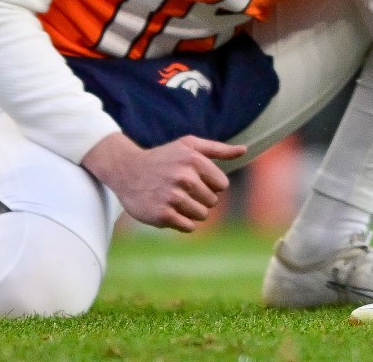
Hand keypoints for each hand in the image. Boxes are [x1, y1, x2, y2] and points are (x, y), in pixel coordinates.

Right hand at [81, 131, 245, 230]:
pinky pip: (189, 227)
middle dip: (199, 197)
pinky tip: (168, 208)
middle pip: (212, 202)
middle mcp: (184, 178)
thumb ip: (218, 149)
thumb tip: (245, 150)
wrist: (128, 171)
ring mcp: (173, 197)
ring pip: (202, 216)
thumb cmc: (164, 158)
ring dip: (190, 210)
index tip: (192, 177)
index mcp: (193, 160)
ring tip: (173, 198)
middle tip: (179, 188)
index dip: (209, 183)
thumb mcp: (188, 146)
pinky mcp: (163, 215)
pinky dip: (181, 221)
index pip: (222, 185)